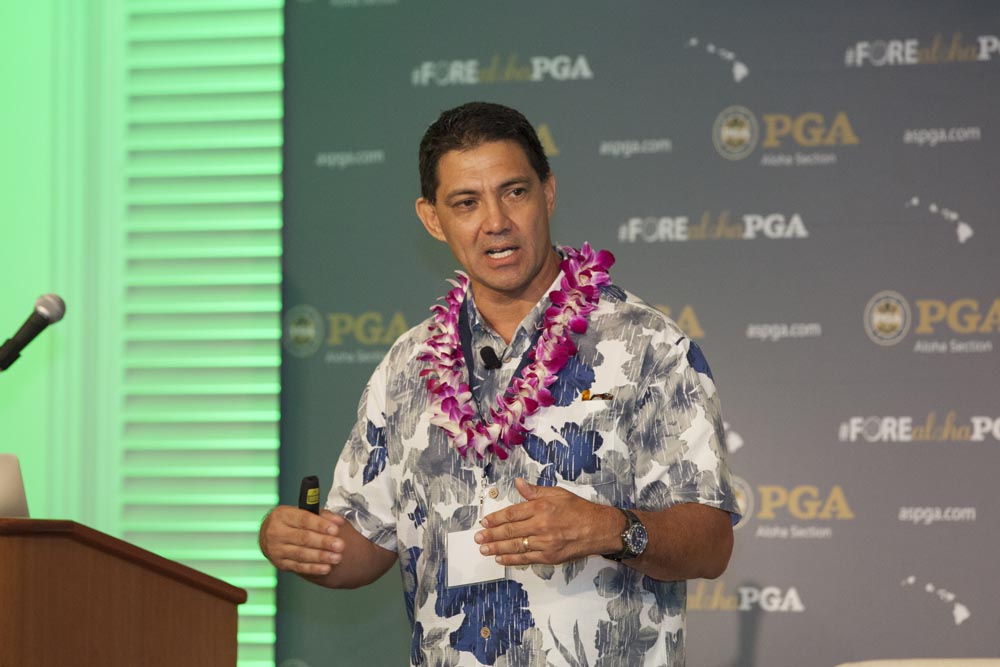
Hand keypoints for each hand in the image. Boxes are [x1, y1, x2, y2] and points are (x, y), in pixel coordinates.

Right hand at [259, 505, 347, 575]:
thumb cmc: (292, 521)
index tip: (336, 529)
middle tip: (340, 545)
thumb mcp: (303, 513)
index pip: (304, 519)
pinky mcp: (279, 563)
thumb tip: (338, 521)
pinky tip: (326, 568)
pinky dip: (313, 568)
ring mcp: (276, 549)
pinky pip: (298, 567)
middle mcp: (276, 532)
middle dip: (324, 542)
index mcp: (282, 515)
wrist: (268, 535)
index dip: (320, 525)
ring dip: (321, 557)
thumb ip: (323, 515)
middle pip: (303, 538)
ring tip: (336, 557)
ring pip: (301, 554)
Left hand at [474, 478, 622, 565]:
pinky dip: (511, 559)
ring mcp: (545, 543)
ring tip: (484, 549)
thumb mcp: (558, 493)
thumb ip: (535, 491)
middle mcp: (541, 525)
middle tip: (478, 537)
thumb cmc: (579, 510)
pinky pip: (526, 559)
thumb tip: (518, 483)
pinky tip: (501, 559)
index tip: (484, 522)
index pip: (512, 513)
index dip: (496, 518)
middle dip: (491, 535)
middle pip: (510, 531)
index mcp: (542, 507)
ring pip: (515, 546)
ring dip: (497, 548)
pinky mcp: (549, 556)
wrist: (599, 529)